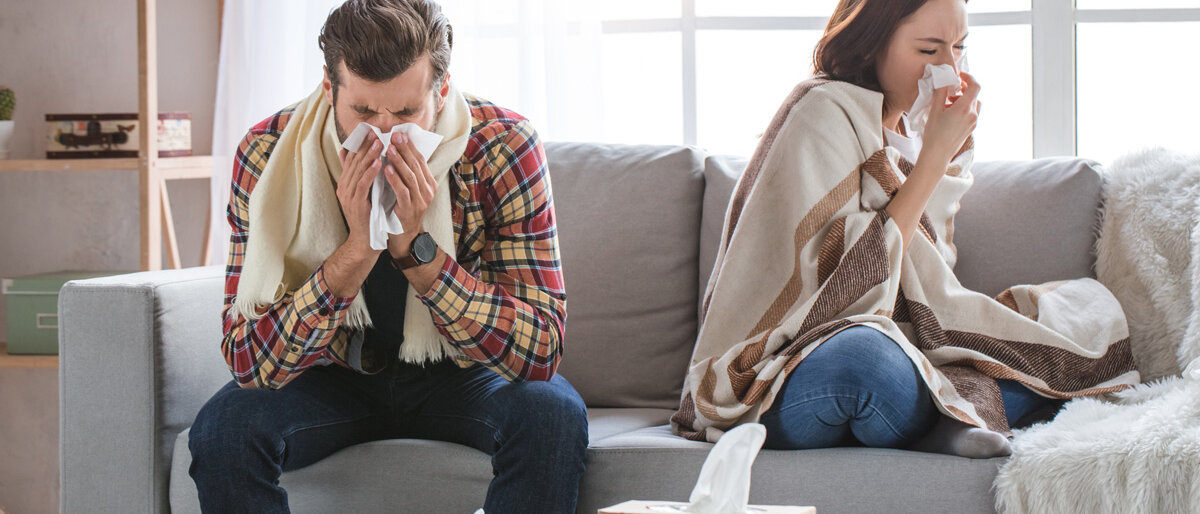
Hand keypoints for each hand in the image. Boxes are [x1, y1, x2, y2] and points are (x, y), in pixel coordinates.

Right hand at [336, 130, 382, 253]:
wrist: (364, 241)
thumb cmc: (367, 216)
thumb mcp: (362, 193)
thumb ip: (358, 175)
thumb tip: (348, 154)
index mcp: (345, 183)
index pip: (352, 159)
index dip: (361, 145)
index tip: (372, 132)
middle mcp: (344, 187)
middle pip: (355, 162)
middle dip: (366, 146)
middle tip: (377, 133)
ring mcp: (348, 195)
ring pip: (358, 171)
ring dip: (369, 156)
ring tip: (379, 143)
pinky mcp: (356, 203)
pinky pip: (363, 184)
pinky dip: (370, 172)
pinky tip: (379, 163)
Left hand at [383, 131, 437, 258]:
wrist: (402, 236)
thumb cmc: (401, 209)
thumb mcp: (406, 189)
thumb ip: (403, 172)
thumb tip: (394, 149)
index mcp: (429, 183)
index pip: (419, 160)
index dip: (409, 146)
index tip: (399, 133)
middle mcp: (428, 190)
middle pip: (416, 165)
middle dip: (404, 149)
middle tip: (393, 135)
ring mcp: (421, 201)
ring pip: (410, 176)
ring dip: (399, 161)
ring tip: (388, 148)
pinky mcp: (410, 209)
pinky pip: (403, 191)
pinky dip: (394, 179)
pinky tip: (386, 169)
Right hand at [919, 71, 980, 166]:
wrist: (937, 155)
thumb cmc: (934, 134)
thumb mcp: (935, 110)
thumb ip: (940, 93)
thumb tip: (944, 80)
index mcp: (965, 108)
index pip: (975, 86)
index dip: (969, 77)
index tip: (959, 76)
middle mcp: (973, 114)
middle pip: (974, 95)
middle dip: (963, 89)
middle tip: (949, 91)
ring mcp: (973, 122)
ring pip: (973, 104)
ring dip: (963, 100)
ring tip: (948, 104)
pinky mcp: (971, 129)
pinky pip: (971, 113)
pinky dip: (964, 109)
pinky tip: (950, 114)